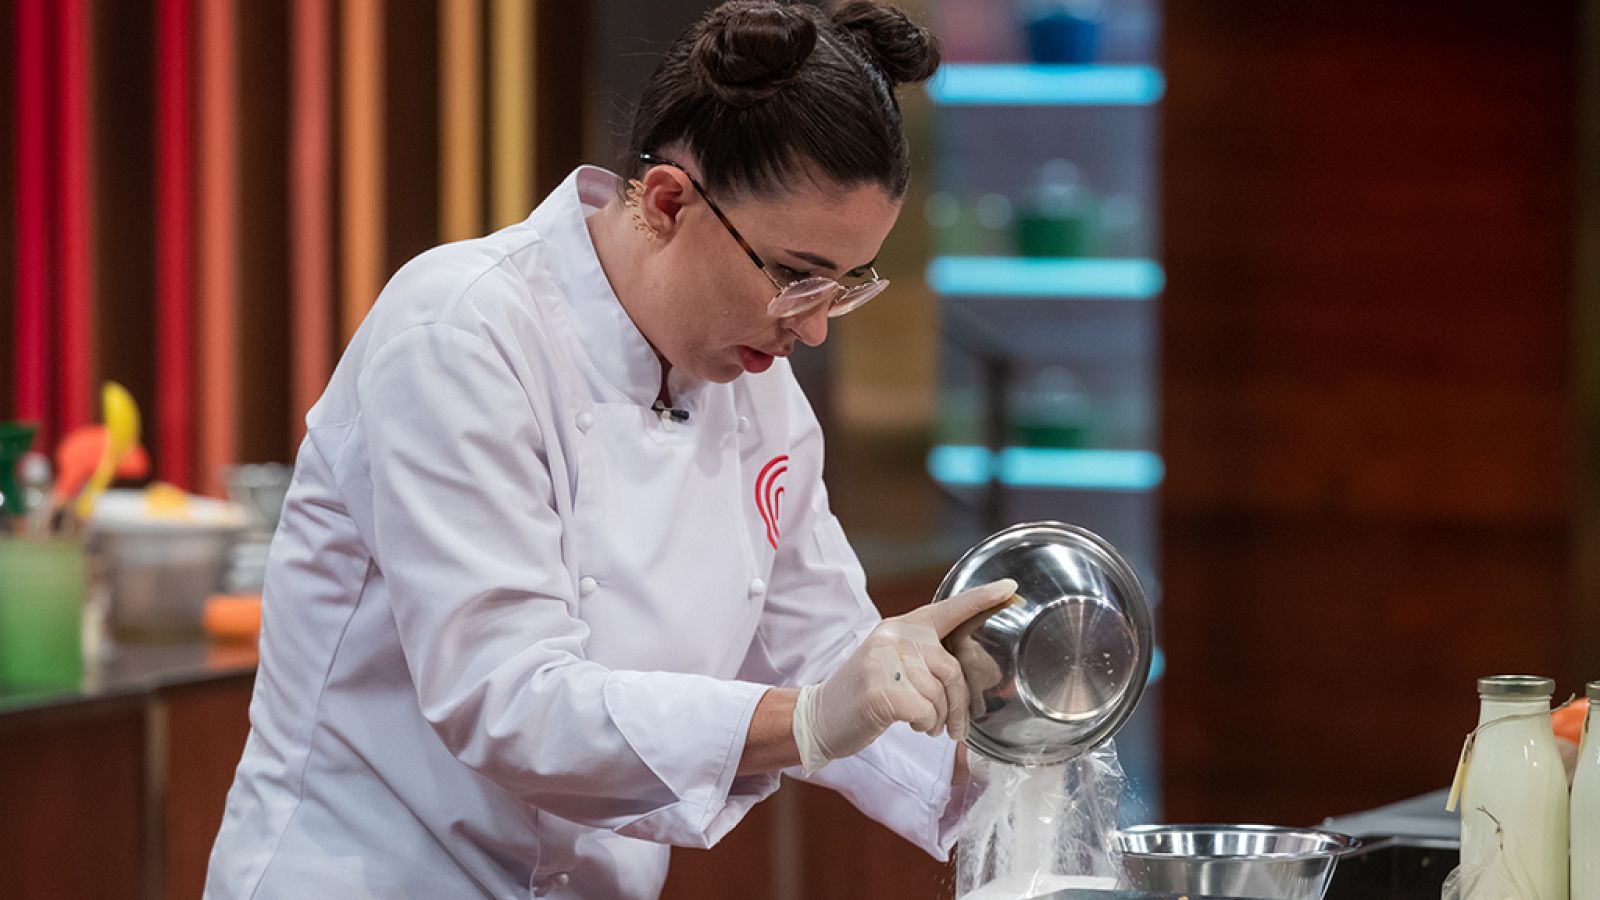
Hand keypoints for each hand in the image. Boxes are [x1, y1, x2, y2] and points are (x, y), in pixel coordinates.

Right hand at [792, 578, 1016, 773]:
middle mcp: (894, 636)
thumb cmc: (867, 695)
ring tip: (921, 722)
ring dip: (937, 718)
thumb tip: (977, 672)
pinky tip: (910, 725)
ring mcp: (884, 661)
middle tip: (953, 727)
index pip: (949, 609)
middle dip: (958, 704)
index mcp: (902, 626)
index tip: (1011, 589)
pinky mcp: (879, 690)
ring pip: (939, 694)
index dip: (982, 600)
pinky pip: (925, 711)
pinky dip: (924, 725)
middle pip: (952, 669)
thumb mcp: (893, 663)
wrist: (820, 717)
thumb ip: (925, 657)